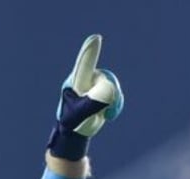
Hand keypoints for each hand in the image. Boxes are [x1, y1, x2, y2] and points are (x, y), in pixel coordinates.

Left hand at [47, 34, 123, 160]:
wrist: (75, 129)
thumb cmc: (73, 123)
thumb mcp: (81, 115)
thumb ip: (95, 102)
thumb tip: (110, 89)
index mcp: (76, 82)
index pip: (84, 65)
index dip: (91, 52)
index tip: (96, 38)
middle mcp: (85, 78)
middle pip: (106, 80)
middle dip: (106, 96)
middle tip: (97, 111)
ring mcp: (93, 82)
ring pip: (113, 86)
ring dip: (111, 101)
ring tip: (100, 113)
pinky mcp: (102, 87)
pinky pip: (116, 92)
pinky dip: (115, 103)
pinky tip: (105, 112)